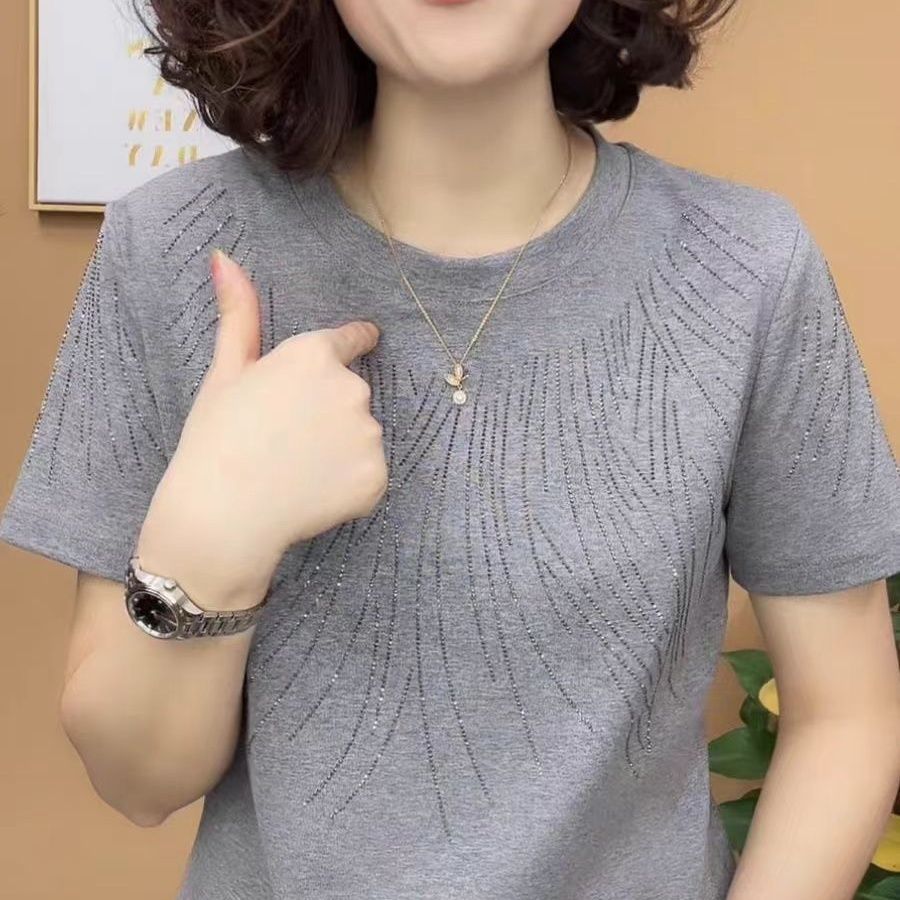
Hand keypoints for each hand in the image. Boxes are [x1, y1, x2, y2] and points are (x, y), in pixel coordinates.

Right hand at [136, 249, 386, 607]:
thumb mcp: (225, 372)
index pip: (351, 340)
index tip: (361, 345)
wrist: (222, 516)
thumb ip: (239, 315)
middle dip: (328, 410)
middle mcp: (352, 388)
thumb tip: (223, 257)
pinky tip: (312, 494)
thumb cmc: (216, 440)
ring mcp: (369, 435)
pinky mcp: (377, 477)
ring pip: (362, 435)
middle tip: (286, 437)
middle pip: (352, 394)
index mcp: (315, 355)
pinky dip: (349, 484)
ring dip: (340, 449)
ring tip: (294, 469)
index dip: (351, 345)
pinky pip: (368, 474)